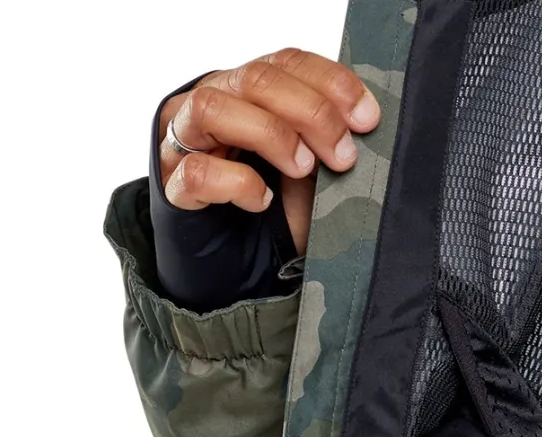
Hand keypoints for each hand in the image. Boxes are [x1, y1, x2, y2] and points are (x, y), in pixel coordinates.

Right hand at [157, 50, 380, 254]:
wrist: (240, 269)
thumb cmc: (277, 214)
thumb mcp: (312, 171)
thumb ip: (328, 142)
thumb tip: (366, 127)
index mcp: (249, 92)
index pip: (286, 62)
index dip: (330, 83)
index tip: (366, 119)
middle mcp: (214, 103)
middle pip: (255, 79)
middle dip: (310, 113)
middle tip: (343, 155)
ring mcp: (185, 142)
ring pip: (213, 108)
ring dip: (270, 135)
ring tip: (302, 169)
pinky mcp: (174, 186)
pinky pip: (197, 171)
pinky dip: (237, 183)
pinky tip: (260, 201)